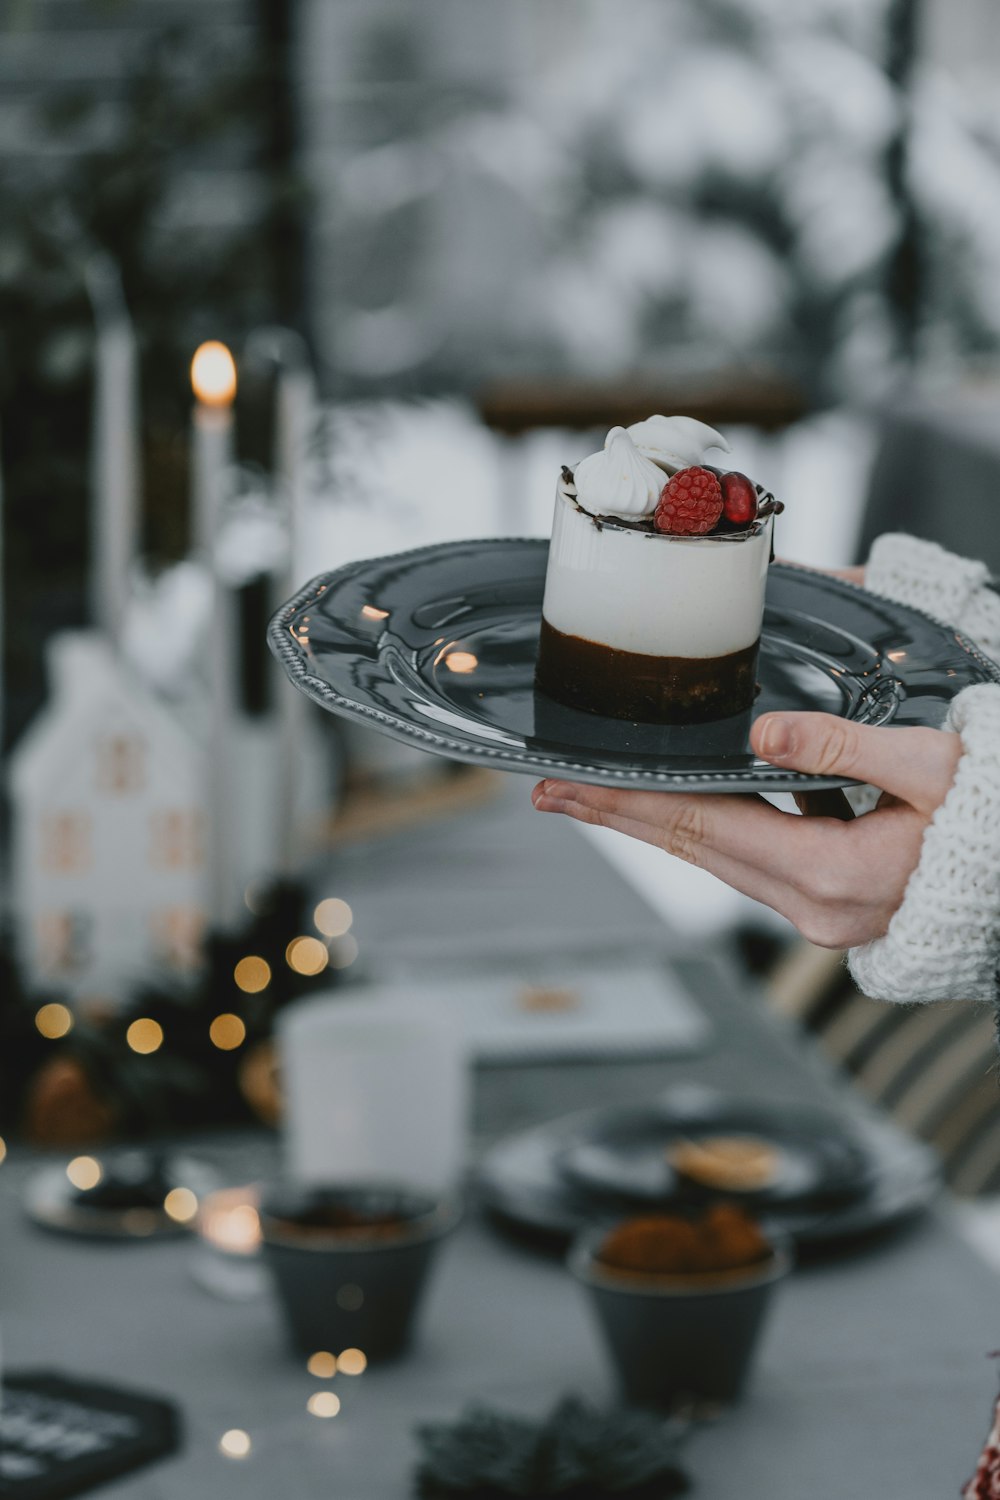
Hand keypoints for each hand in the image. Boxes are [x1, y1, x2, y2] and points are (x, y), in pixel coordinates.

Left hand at [531, 712, 960, 948]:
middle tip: (555, 792)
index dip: (629, 805)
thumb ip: (846, 746)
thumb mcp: (934, 770)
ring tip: (604, 796)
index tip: (568, 790)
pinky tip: (695, 801)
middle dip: (622, 816)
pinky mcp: (837, 904)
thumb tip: (766, 732)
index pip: (702, 829)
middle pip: (695, 850)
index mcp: (833, 874)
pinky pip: (757, 859)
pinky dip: (716, 829)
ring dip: (662, 823)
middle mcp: (817, 906)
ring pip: (721, 858)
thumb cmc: (998, 826)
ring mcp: (825, 914)